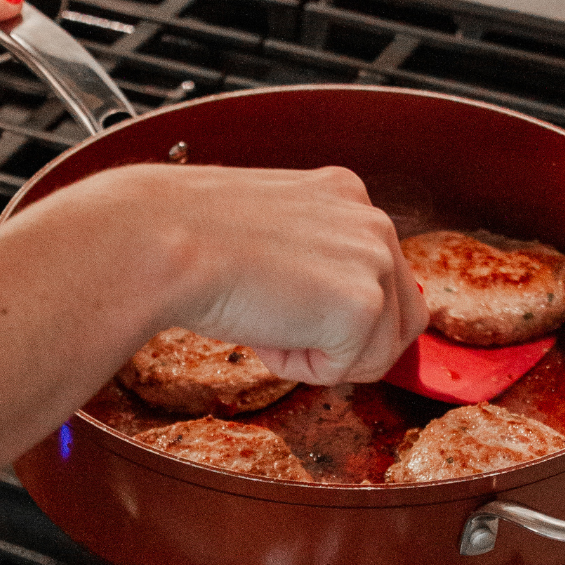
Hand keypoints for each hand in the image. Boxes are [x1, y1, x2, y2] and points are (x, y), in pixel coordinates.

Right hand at [24, 163, 428, 385]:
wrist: (161, 241)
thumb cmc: (187, 237)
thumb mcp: (266, 233)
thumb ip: (312, 258)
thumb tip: (326, 309)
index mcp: (345, 194)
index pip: (382, 274)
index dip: (334, 310)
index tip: (287, 303)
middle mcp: (371, 220)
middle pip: (403, 318)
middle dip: (347, 342)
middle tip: (280, 324)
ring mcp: (373, 260)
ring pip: (379, 352)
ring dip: (321, 354)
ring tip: (266, 320)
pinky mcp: (362, 304)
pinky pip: (345, 371)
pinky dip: (302, 368)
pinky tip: (265, 330)